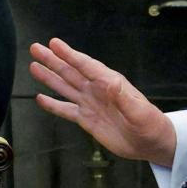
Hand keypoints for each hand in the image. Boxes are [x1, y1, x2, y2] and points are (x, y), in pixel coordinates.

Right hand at [29, 37, 177, 165]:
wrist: (152, 143)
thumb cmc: (151, 124)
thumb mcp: (140, 111)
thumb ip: (123, 98)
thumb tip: (110, 82)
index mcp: (110, 83)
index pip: (86, 66)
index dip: (70, 55)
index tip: (55, 44)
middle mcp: (98, 90)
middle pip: (71, 72)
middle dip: (53, 60)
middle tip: (36, 48)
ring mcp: (91, 104)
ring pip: (66, 87)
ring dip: (50, 77)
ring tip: (34, 66)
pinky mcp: (87, 119)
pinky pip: (66, 110)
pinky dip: (53, 105)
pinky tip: (40, 98)